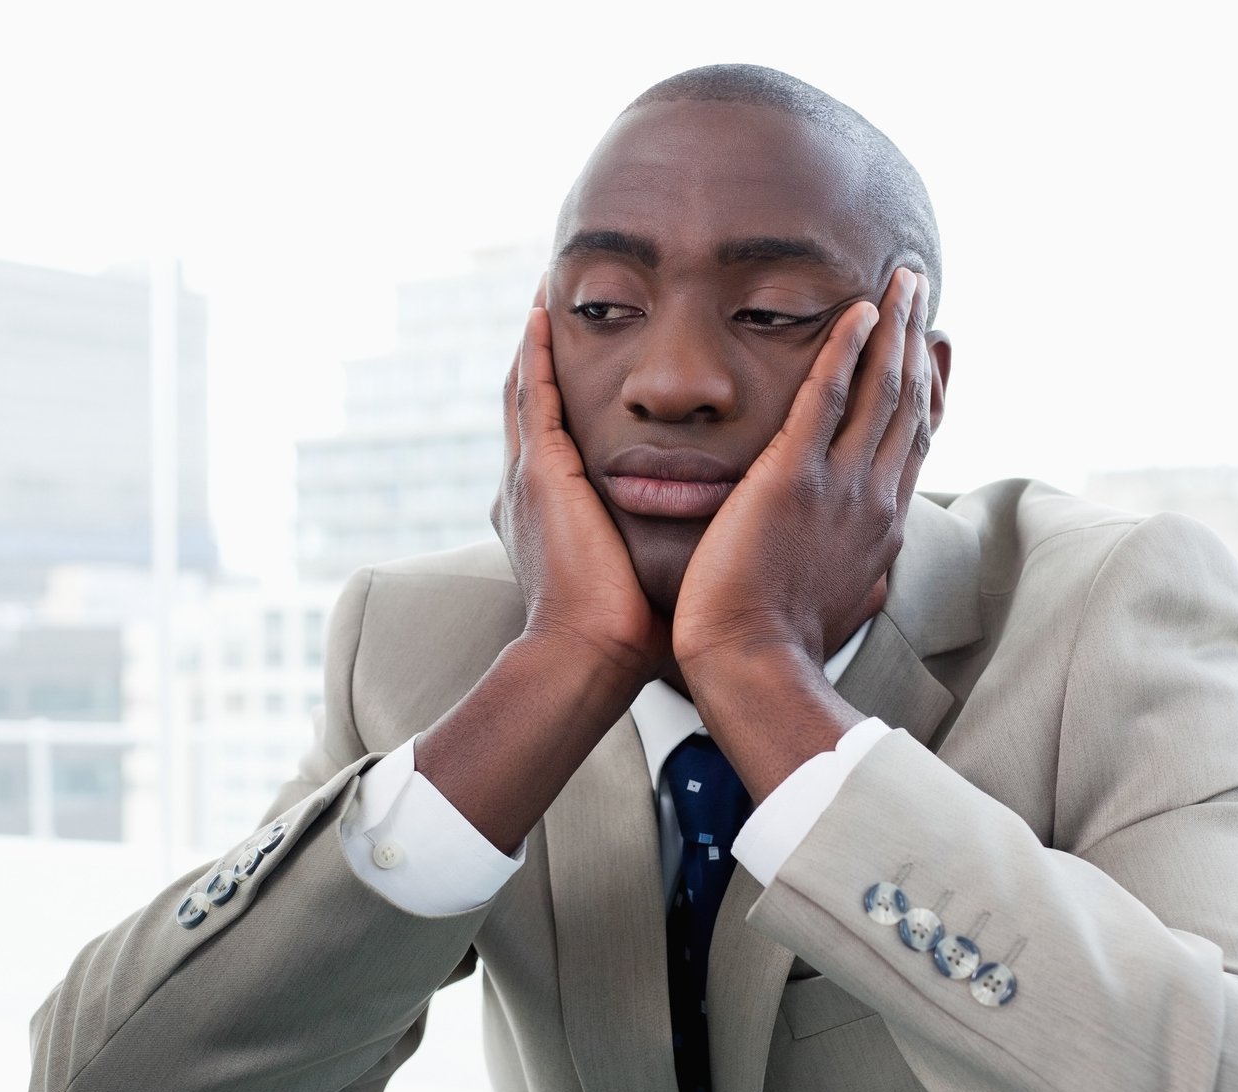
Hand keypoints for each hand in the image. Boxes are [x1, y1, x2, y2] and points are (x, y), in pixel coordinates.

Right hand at [490, 287, 669, 684]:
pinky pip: (533, 394)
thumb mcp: (642, 574)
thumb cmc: (629, 635)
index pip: (557, 437)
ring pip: (526, 388)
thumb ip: (661, 546)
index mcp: (552, 514)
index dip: (563, 395)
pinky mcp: (541, 472)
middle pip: (533, 404)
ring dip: (533, 340)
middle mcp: (531, 488)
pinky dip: (534, 352)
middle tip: (554, 305)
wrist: (591, 658)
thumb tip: (711, 543)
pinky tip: (542, 310)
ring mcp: (530, 477)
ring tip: (546, 287)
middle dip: (540, 356)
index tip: (581, 358)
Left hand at [674, 266, 933, 677]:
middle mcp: (876, 496)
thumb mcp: (840, 606)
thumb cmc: (781, 644)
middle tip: (922, 287)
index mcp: (883, 524)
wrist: (755, 663)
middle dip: (919, 337)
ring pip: (882, 388)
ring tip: (901, 279)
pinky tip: (856, 311)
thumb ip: (861, 579)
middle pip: (910, 400)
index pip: (917, 440)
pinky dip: (845, 348)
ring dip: (895, 326)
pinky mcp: (795, 477)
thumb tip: (873, 583)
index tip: (938, 346)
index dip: (931, 386)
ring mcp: (841, 484)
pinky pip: (827, 396)